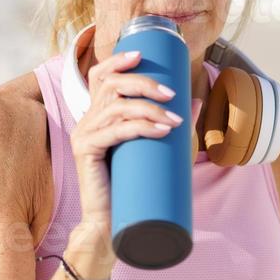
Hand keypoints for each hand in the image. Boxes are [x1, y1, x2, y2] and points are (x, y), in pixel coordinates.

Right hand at [69, 46, 186, 229]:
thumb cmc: (133, 188)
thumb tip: (195, 101)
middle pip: (110, 84)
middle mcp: (87, 120)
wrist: (112, 224)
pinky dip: (141, 127)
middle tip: (171, 93)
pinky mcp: (85, 151)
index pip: (100, 76)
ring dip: (149, 108)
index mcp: (98, 115)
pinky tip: (161, 129)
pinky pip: (114, 131)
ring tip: (175, 119)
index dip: (118, 60)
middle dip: (143, 83)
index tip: (142, 55)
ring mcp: (84, 135)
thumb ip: (173, 124)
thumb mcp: (156, 149)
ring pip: (116, 107)